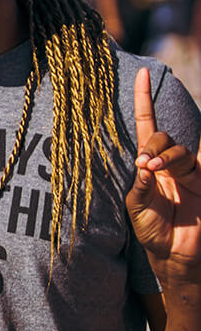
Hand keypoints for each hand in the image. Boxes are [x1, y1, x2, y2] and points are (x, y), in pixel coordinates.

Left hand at [126, 67, 200, 282]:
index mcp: (150, 164)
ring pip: (181, 151)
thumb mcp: (137, 209)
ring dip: (167, 157)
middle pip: (163, 138)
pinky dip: (186, 165)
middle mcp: (170, 164)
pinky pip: (199, 165)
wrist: (174, 257)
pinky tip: (179, 170)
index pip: (148, 125)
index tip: (143, 74)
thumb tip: (145, 165)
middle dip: (154, 145)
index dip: (145, 99)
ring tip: (155, 171)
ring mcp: (190, 173)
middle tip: (146, 164)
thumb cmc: (152, 231)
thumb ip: (140, 187)